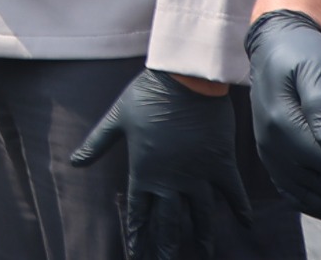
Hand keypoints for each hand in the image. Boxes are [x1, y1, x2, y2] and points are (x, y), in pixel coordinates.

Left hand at [69, 68, 253, 259]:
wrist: (184, 78)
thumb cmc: (147, 95)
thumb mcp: (117, 119)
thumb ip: (97, 144)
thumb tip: (74, 163)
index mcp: (144, 171)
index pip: (138, 212)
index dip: (137, 235)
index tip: (137, 255)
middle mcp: (171, 179)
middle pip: (169, 223)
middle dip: (166, 247)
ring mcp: (198, 174)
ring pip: (201, 215)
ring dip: (203, 237)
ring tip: (204, 255)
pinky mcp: (221, 163)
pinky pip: (233, 193)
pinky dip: (240, 209)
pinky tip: (246, 225)